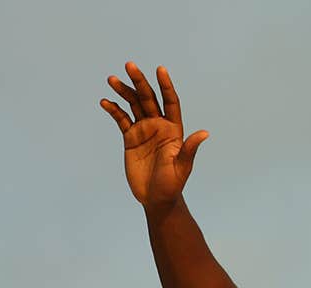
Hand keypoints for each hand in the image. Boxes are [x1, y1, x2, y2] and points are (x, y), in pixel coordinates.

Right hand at [100, 62, 207, 208]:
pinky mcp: (130, 138)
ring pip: (133, 105)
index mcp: (174, 130)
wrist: (156, 198)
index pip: (171, 102)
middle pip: (149, 98)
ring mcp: (144, 131)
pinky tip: (105, 102)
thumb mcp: (182, 166)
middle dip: (140, 82)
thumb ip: (189, 149)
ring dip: (123, 91)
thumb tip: (204, 133)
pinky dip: (114, 110)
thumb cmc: (173, 184)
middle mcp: (159, 126)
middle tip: (130, 65)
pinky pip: (121, 119)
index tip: (160, 70)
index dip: (166, 86)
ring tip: (112, 79)